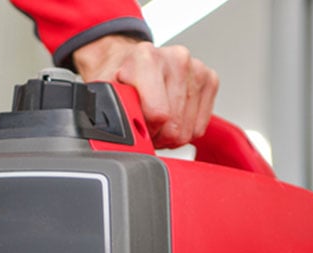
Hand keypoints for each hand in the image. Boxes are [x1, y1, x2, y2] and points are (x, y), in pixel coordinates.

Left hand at [73, 34, 218, 148]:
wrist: (127, 60)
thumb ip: (109, 112)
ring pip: (188, 130)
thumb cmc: (117, 78)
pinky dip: (184, 129)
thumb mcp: (103, 95)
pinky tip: (171, 117)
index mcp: (147, 57)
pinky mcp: (210, 79)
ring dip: (169, 133)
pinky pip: (199, 127)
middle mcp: (176, 58)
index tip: (135, 122)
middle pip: (174, 126)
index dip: (145, 129)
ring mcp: (196, 68)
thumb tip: (120, 134)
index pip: (158, 114)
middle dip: (157, 134)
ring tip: (156, 120)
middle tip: (144, 124)